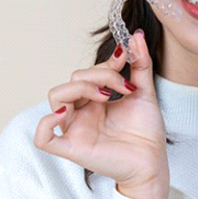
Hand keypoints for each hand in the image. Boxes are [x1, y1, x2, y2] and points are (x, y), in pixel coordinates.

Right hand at [34, 30, 169, 198]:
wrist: (153, 163)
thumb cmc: (146, 132)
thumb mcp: (144, 91)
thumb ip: (140, 64)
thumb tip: (136, 36)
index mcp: (94, 99)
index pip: (88, 72)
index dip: (105, 63)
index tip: (126, 59)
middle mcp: (82, 111)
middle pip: (73, 80)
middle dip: (99, 75)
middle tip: (123, 87)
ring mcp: (75, 128)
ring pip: (56, 97)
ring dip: (80, 88)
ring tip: (105, 97)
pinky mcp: (72, 148)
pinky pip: (43, 138)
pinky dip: (46, 123)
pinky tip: (65, 114)